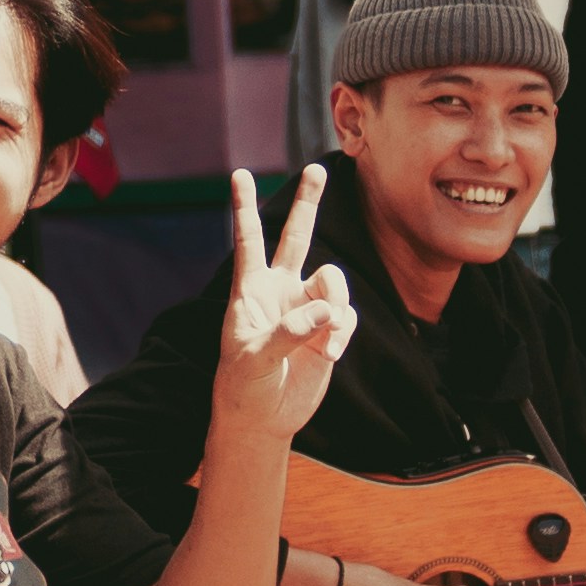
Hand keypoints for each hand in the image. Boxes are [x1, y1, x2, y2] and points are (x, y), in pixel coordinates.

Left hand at [210, 168, 357, 448]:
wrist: (264, 417)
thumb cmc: (244, 384)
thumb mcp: (255, 358)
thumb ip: (290, 331)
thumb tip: (326, 312)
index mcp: (251, 290)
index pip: (248, 240)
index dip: (244, 207)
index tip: (239, 173)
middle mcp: (281, 290)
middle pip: (297, 237)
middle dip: (309, 203)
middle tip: (316, 169)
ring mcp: (307, 308)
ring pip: (334, 282)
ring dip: (335, 307)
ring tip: (324, 343)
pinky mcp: (328, 330)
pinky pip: (346, 317)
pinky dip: (341, 333)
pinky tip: (328, 354)